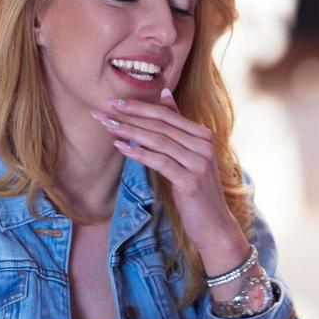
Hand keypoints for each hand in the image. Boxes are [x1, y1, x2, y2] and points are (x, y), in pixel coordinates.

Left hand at [92, 89, 242, 266]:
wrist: (214, 224)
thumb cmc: (198, 190)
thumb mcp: (190, 155)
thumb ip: (179, 127)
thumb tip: (165, 93)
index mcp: (203, 136)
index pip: (168, 115)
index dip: (140, 107)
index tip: (115, 102)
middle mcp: (204, 146)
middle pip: (161, 126)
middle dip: (130, 117)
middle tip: (104, 111)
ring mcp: (199, 164)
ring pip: (159, 141)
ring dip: (130, 132)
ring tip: (108, 127)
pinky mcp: (190, 182)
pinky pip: (160, 162)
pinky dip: (139, 154)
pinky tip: (121, 148)